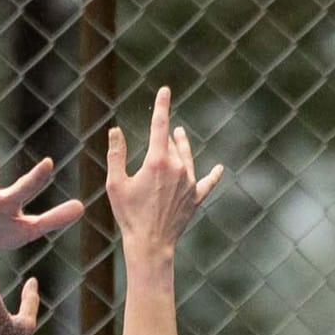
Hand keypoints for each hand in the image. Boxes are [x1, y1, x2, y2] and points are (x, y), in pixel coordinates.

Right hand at [107, 86, 223, 260]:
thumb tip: (115, 130)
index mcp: (157, 161)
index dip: (162, 105)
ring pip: (186, 157)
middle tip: (160, 129)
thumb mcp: (115, 183)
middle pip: (171, 144)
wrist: (151, 244)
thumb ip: (116, 154)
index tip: (165, 90)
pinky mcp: (195, 198)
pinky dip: (213, 175)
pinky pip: (207, 183)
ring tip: (179, 134)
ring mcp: (189, 183)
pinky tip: (219, 169)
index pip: (159, 124)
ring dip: (182, 145)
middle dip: (164, 136)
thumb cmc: (129, 215)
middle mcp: (177, 167)